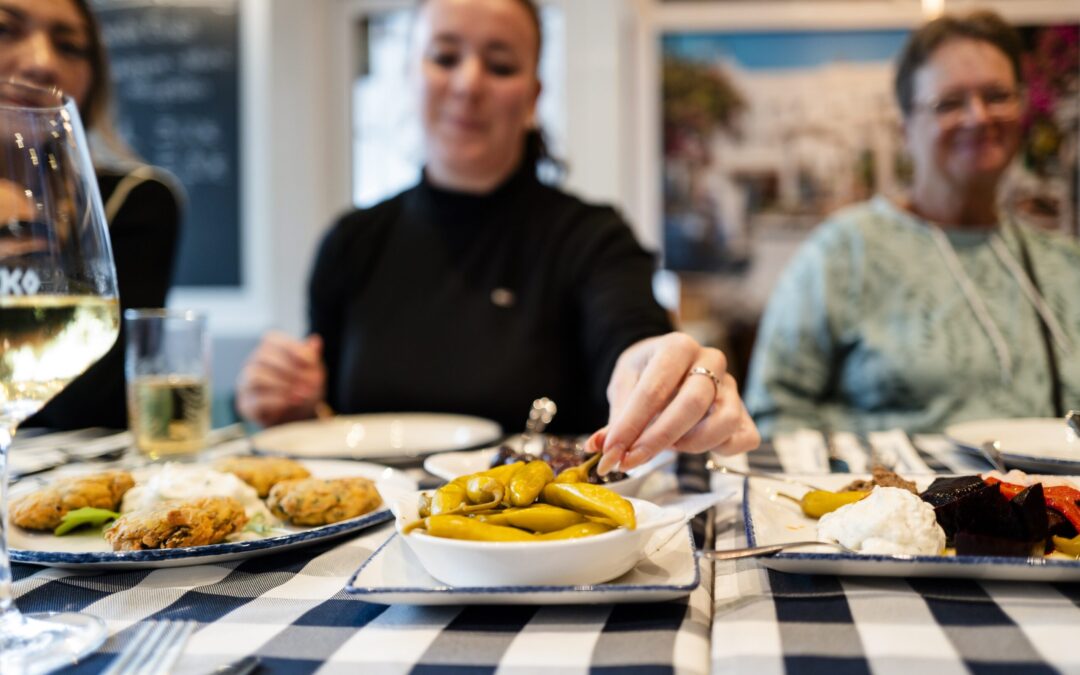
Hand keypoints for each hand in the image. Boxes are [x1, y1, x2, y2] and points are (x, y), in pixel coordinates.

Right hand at [235, 331, 325, 426]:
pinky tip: (293, 401)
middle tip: (308, 383)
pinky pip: (256, 399)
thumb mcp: (312, 370)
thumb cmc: (302, 385)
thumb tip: (316, 340)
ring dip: (282, 384)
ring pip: (255, 375)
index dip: (291, 347)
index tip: (310, 362)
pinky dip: (277, 400)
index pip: (271, 339)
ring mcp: (246, 384)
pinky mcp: (247, 405)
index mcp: (268, 350)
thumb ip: (311, 357)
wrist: (296, 414)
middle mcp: (252, 363)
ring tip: (301, 393)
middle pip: (263, 356)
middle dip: (289, 369)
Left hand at [587, 332, 758, 473]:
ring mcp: (732, 385)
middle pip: (692, 404)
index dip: (630, 426)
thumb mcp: (623, 385)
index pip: (654, 390)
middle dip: (658, 439)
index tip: (611, 453)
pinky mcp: (744, 410)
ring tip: (669, 445)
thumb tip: (598, 447)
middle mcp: (711, 360)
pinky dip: (722, 449)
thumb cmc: (645, 374)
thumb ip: (616, 417)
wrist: (668, 363)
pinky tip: (696, 446)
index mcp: (677, 347)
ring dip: (692, 443)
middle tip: (631, 461)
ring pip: (724, 421)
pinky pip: (744, 437)